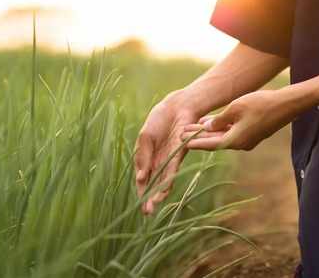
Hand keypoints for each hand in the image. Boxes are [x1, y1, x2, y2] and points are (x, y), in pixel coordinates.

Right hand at [135, 91, 197, 213]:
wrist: (177, 106)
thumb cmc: (159, 120)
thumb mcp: (145, 138)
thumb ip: (142, 156)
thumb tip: (139, 178)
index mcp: (149, 158)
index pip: (143, 179)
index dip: (141, 191)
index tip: (139, 205)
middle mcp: (160, 162)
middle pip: (153, 183)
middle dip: (149, 198)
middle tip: (146, 212)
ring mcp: (170, 159)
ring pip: (163, 180)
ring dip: (159, 193)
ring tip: (154, 205)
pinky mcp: (179, 153)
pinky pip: (173, 168)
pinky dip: (168, 179)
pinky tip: (164, 189)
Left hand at [181, 90, 294, 150]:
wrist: (287, 104)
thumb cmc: (261, 104)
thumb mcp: (235, 108)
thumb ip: (219, 120)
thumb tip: (207, 127)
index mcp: (235, 140)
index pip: (210, 144)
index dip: (195, 142)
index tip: (181, 143)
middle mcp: (240, 144)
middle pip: (214, 141)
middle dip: (198, 136)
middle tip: (181, 133)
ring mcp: (247, 139)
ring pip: (222, 136)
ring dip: (207, 131)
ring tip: (191, 127)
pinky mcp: (251, 133)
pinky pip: (231, 132)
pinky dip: (219, 128)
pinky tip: (208, 122)